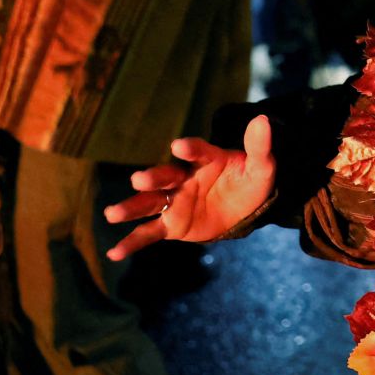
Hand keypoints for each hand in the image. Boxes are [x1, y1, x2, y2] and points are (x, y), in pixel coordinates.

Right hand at [103, 115, 276, 259]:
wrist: (245, 208)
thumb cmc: (249, 182)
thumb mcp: (261, 167)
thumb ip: (259, 147)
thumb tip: (262, 120)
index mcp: (206, 160)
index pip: (198, 152)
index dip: (190, 149)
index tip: (180, 146)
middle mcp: (184, 178)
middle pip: (165, 176)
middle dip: (152, 177)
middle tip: (139, 180)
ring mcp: (175, 201)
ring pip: (150, 203)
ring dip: (131, 207)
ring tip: (112, 214)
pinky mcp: (172, 224)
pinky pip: (149, 233)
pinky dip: (132, 242)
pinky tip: (114, 253)